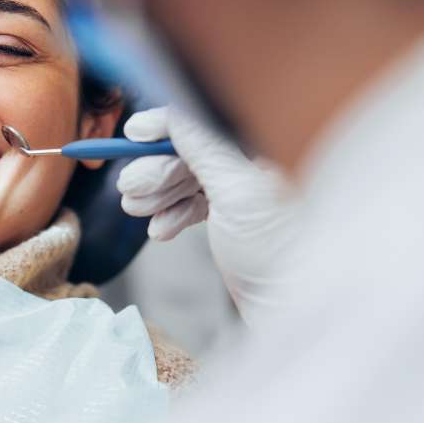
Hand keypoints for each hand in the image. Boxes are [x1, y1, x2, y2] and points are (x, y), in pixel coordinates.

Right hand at [116, 106, 298, 317]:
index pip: (205, 124)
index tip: (132, 134)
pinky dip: (171, 216)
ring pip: (185, 182)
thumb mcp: (237, 191)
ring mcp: (240, 194)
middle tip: (129, 190)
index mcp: (263, 149)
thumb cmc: (278, 250)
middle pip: (188, 154)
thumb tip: (171, 115)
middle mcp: (252, 166)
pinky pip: (191, 207)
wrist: (293, 307)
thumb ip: (204, 148)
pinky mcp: (230, 221)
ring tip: (137, 211)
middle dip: (155, 171)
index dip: (165, 127)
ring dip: (156, 196)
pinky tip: (161, 231)